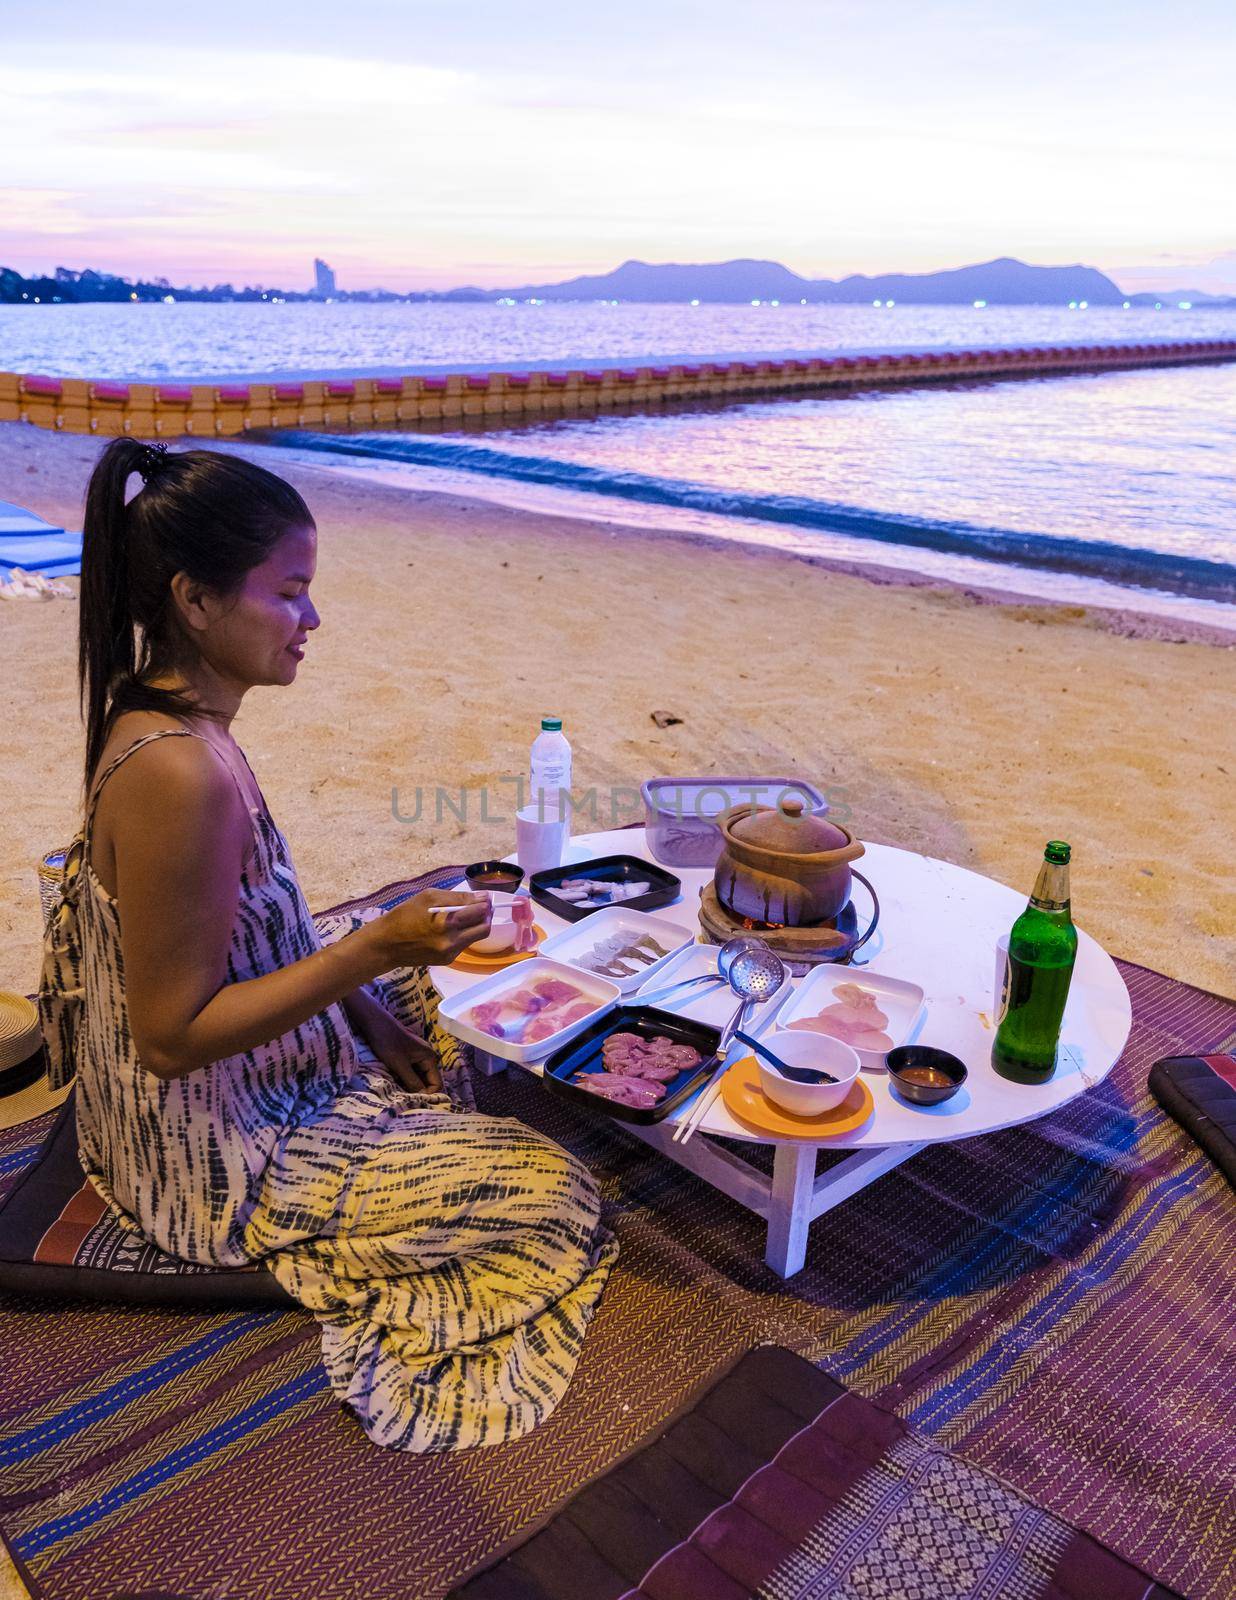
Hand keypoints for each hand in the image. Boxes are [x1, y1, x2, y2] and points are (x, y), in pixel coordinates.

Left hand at [365, 1009, 443, 1094]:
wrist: (376, 1025)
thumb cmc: (388, 1043)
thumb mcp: (400, 1065)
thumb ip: (413, 1082)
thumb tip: (422, 1097)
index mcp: (430, 1058)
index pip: (437, 1083)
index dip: (428, 1094)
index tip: (413, 1100)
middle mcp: (427, 1058)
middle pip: (428, 1081)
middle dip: (418, 1091)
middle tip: (405, 1098)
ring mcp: (418, 1057)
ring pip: (419, 1078)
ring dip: (410, 1085)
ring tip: (399, 1091)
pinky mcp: (409, 1057)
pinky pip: (411, 1073)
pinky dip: (405, 1079)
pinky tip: (396, 1081)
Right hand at [366, 889, 491, 970]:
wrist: (387, 944)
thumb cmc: (404, 916)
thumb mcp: (428, 897)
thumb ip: (457, 897)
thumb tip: (481, 897)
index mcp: (446, 921)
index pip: (479, 911)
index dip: (485, 902)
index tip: (484, 897)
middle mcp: (452, 940)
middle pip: (484, 927)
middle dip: (486, 914)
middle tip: (481, 906)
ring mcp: (451, 952)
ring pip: (477, 937)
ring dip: (477, 924)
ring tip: (467, 915)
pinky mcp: (448, 960)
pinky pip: (465, 944)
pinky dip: (465, 934)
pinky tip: (453, 928)